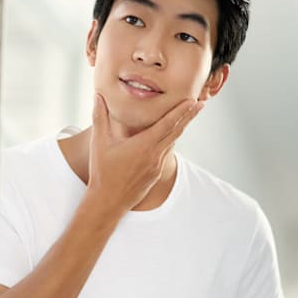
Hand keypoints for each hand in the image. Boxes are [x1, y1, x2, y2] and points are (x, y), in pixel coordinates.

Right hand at [86, 94, 203, 213]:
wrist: (108, 201)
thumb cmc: (102, 172)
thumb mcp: (100, 142)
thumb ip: (100, 117)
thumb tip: (98, 96)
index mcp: (144, 145)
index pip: (168, 124)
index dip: (182, 111)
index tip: (193, 101)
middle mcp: (155, 155)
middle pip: (177, 131)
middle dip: (189, 116)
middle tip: (200, 104)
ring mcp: (157, 166)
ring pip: (172, 143)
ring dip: (180, 128)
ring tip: (188, 116)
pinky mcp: (156, 175)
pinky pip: (166, 154)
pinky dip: (170, 142)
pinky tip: (170, 137)